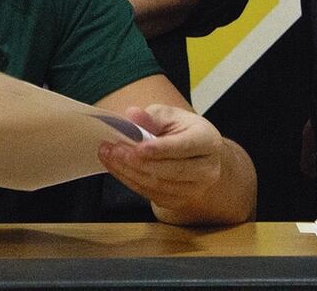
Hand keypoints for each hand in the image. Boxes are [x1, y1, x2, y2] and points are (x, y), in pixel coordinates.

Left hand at [99, 104, 224, 220]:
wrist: (192, 154)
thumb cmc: (179, 129)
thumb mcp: (168, 115)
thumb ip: (150, 117)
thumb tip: (132, 115)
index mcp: (208, 141)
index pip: (185, 147)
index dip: (162, 149)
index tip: (138, 147)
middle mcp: (207, 169)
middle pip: (172, 170)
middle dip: (140, 161)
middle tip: (115, 149)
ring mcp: (195, 189)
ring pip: (159, 185)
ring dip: (129, 171)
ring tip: (108, 155)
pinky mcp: (179, 201)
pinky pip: (152, 194)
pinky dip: (130, 181)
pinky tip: (115, 167)